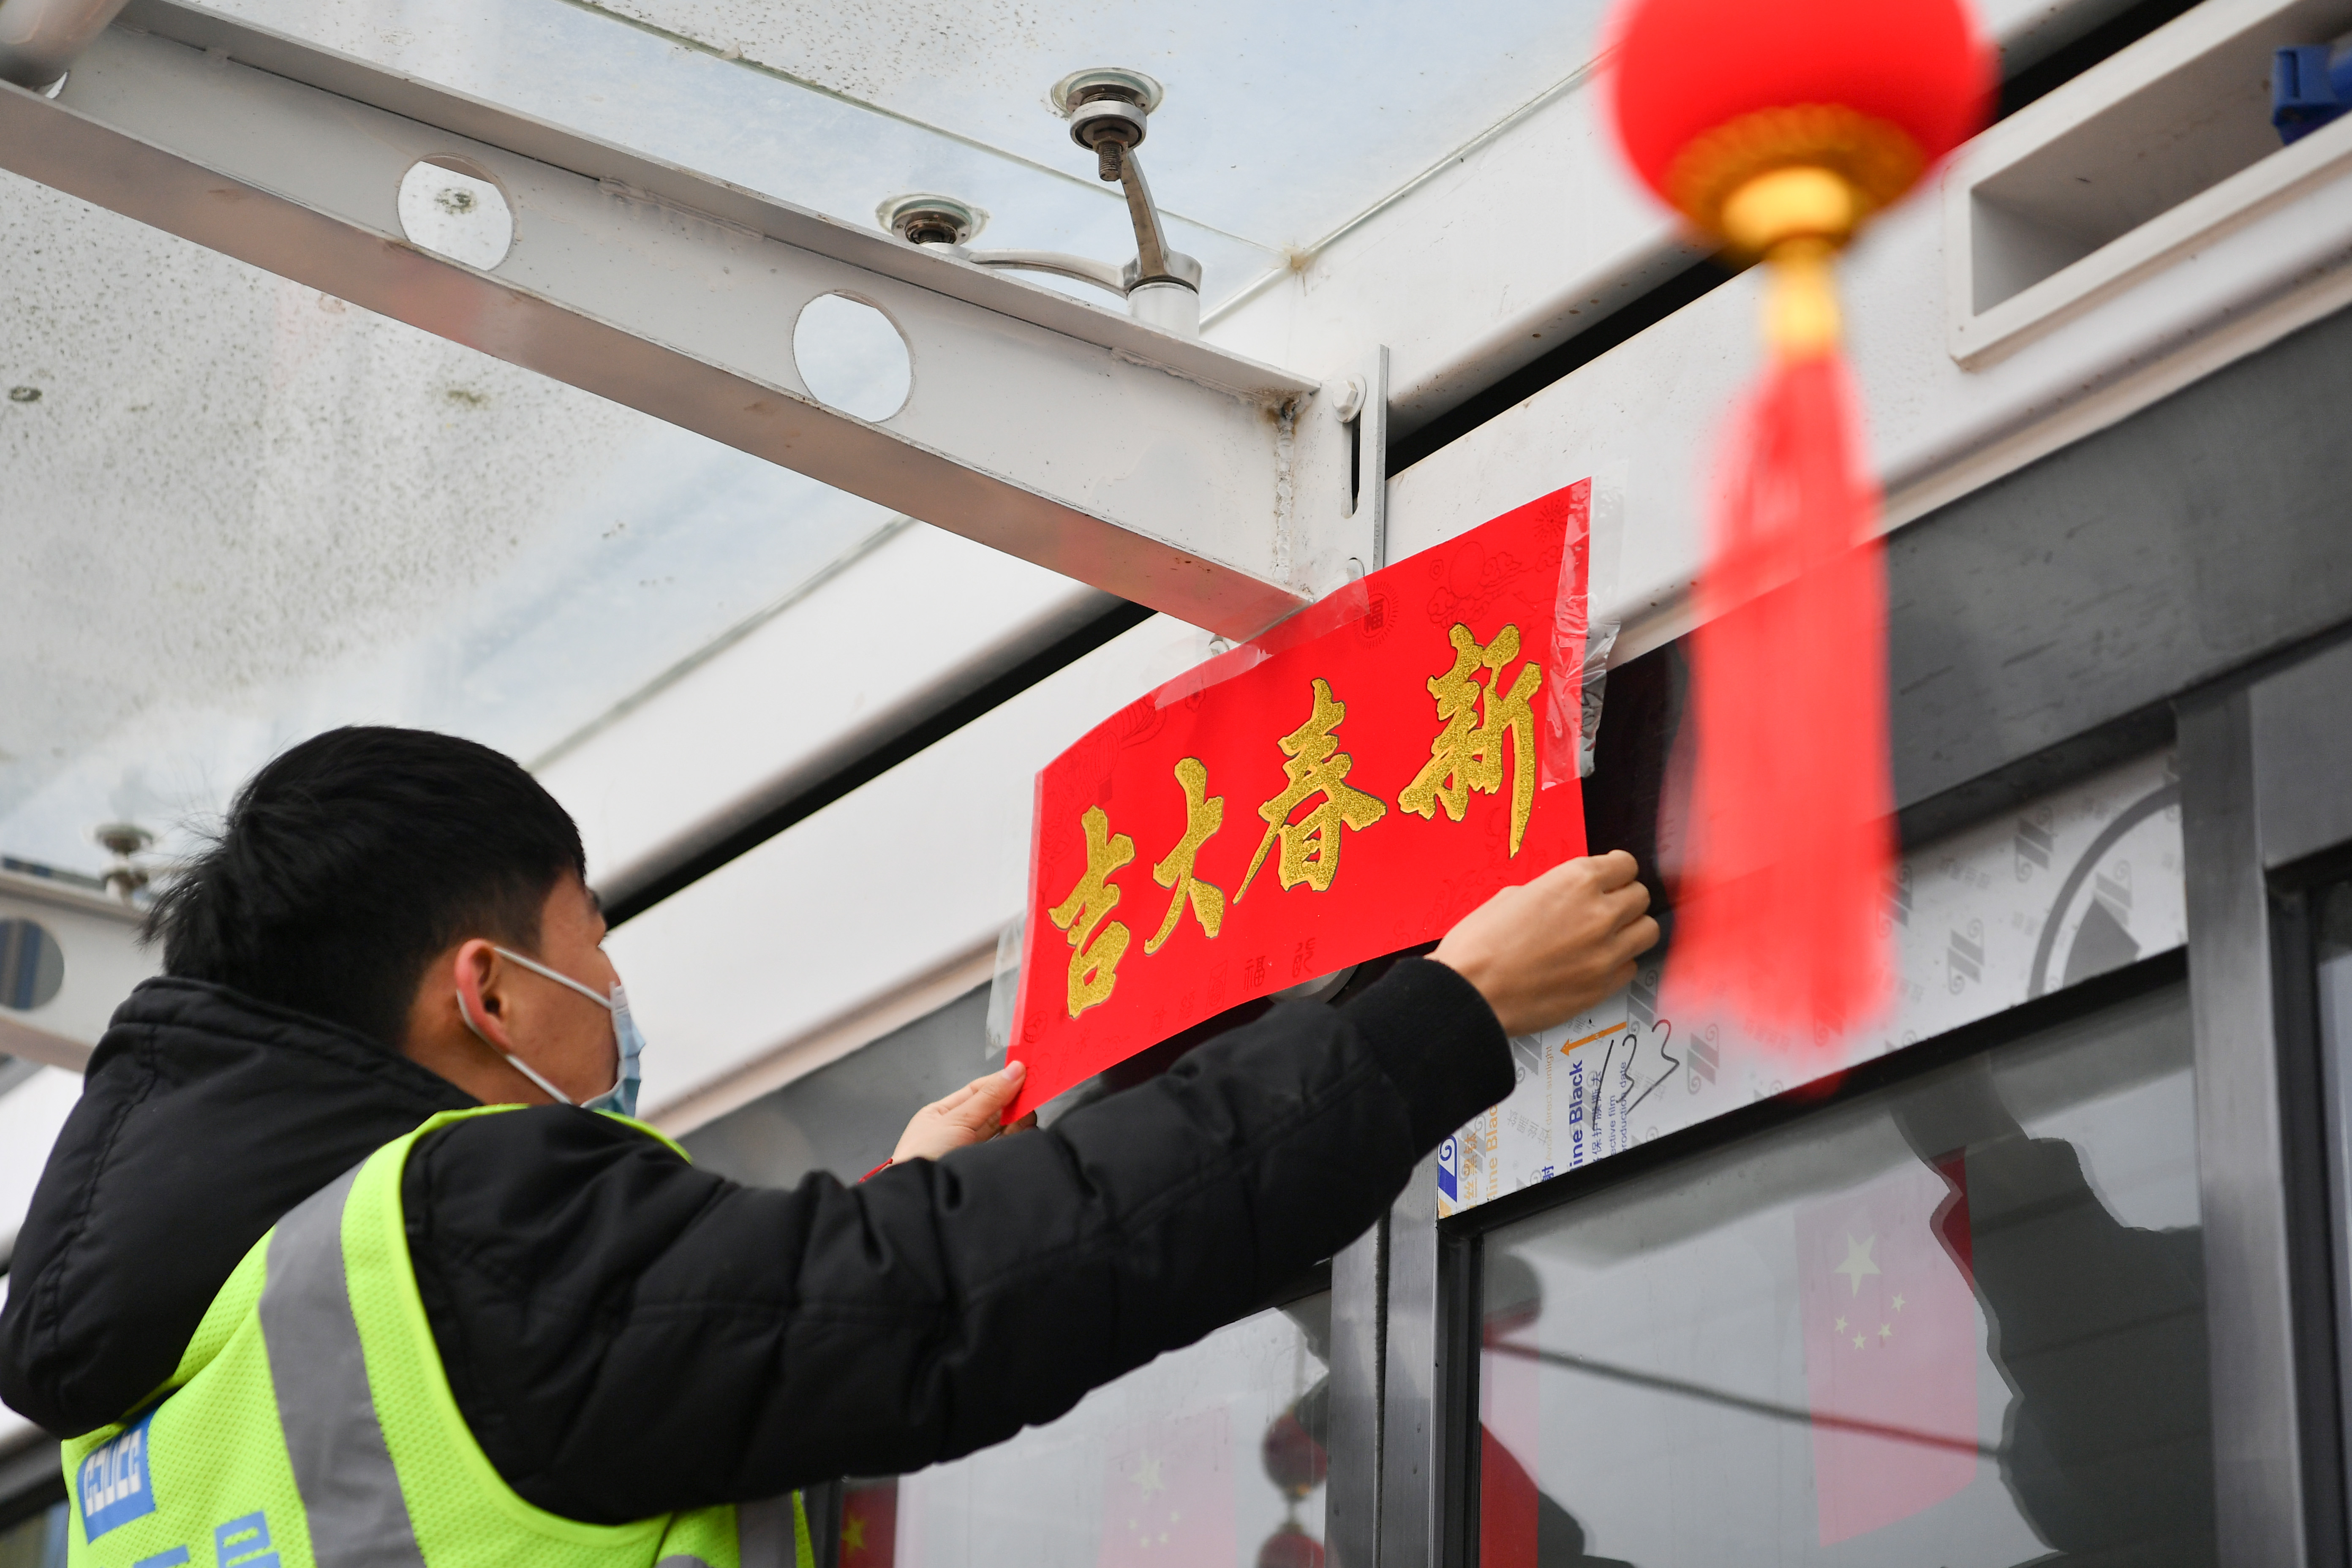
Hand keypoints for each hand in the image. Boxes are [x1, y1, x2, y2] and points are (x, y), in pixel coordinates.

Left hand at [890, 1060, 1037, 1162]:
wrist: (922, 1198)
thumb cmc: (922, 1157)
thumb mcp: (956, 1119)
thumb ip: (989, 1097)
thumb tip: (1013, 1071)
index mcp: (941, 1114)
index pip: (976, 1091)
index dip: (1000, 1081)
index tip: (1023, 1073)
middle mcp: (955, 1130)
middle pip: (991, 1109)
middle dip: (1011, 1100)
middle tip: (1032, 1092)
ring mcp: (969, 1150)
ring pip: (1000, 1129)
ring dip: (1016, 1119)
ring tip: (1029, 1112)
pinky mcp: (981, 1166)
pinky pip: (1004, 1147)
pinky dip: (1016, 1138)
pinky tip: (1025, 1131)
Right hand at [1431, 850, 1659, 1037]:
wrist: (1470, 995)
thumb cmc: (1479, 947)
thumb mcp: (1511, 896)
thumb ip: (1552, 891)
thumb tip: (1565, 899)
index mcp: (1575, 882)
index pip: (1625, 865)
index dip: (1616, 870)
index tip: (1611, 876)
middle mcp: (1599, 914)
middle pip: (1640, 896)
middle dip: (1624, 898)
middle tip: (1607, 905)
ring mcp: (1606, 953)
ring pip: (1647, 931)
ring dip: (1630, 929)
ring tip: (1608, 934)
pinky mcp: (1603, 987)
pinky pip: (1630, 966)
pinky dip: (1618, 962)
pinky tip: (1594, 962)